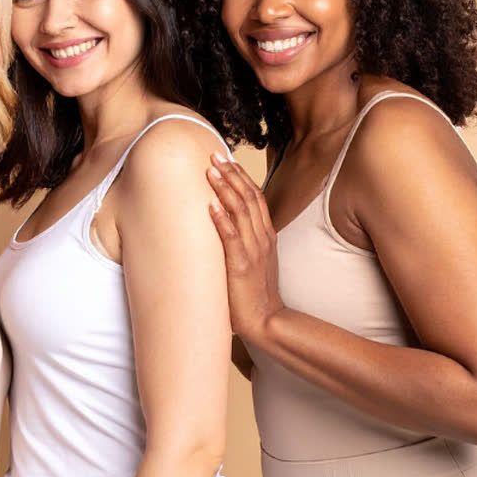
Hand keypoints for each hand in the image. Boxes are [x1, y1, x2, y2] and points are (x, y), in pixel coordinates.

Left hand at [207, 154, 284, 336]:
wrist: (267, 320)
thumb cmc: (256, 292)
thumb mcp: (255, 260)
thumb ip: (246, 241)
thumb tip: (226, 223)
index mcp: (265, 236)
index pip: (256, 198)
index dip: (241, 177)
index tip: (227, 160)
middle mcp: (262, 238)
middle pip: (249, 198)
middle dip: (231, 175)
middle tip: (215, 156)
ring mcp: (253, 251)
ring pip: (241, 212)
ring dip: (225, 190)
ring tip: (210, 172)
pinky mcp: (241, 266)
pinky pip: (231, 238)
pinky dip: (222, 220)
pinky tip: (211, 206)